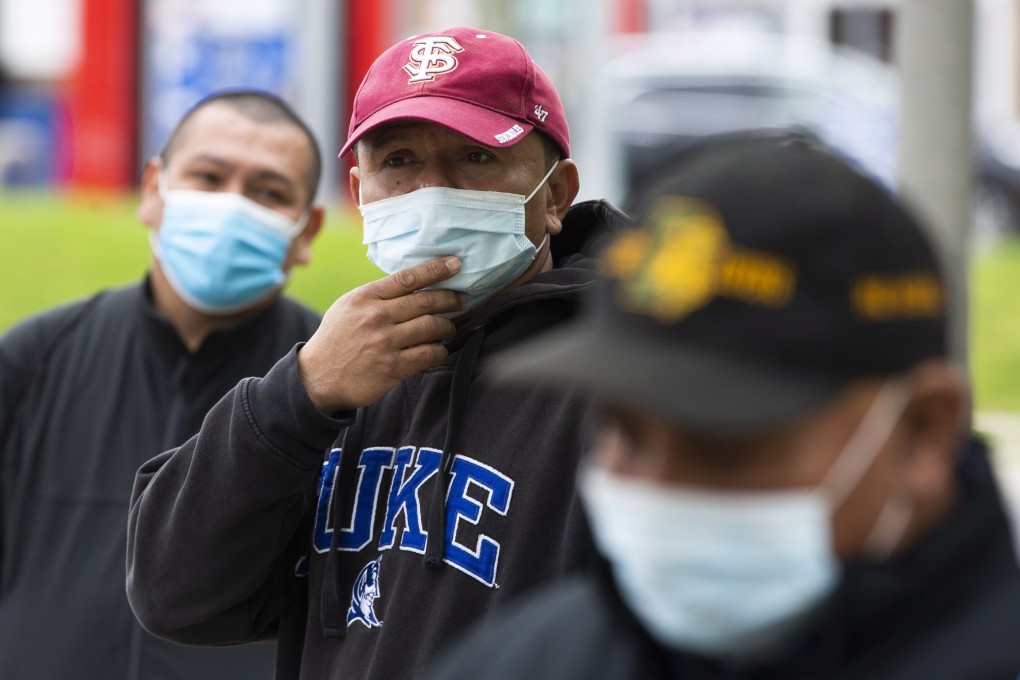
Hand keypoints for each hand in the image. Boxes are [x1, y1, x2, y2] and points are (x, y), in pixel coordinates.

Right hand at [298, 257, 465, 413]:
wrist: (318, 377)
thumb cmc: (337, 338)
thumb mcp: (348, 307)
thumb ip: (377, 296)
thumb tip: (413, 285)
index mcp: (365, 297)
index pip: (408, 278)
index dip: (436, 269)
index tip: (455, 264)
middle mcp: (376, 317)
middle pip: (425, 301)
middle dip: (451, 298)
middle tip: (462, 299)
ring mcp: (385, 343)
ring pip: (432, 327)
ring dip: (447, 326)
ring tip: (449, 326)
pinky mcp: (392, 368)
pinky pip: (428, 354)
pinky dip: (440, 350)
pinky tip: (440, 349)